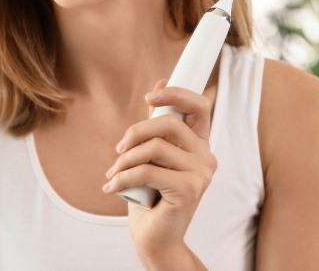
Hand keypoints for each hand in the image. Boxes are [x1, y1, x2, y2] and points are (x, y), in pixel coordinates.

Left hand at [102, 80, 215, 267]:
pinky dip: (123, 176)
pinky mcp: (189, 190)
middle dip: (135, 133)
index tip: (150, 95)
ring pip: (155, 146)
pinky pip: (147, 170)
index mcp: (199, 144)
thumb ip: (157, 121)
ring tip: (114, 172)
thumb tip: (160, 80)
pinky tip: (112, 187)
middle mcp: (206, 157)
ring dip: (125, 159)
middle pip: (168, 123)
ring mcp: (202, 174)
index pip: (200, 106)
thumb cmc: (151, 193)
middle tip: (119, 150)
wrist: (154, 237)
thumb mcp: (152, 153)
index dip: (176, 93)